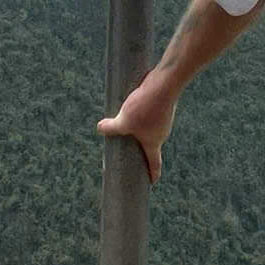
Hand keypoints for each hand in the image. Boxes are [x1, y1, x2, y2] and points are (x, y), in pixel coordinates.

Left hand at [98, 70, 178, 185]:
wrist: (165, 83)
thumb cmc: (146, 107)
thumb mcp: (124, 120)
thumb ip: (111, 127)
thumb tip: (99, 128)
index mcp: (153, 143)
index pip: (154, 163)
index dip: (152, 174)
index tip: (151, 181)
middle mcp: (161, 133)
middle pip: (151, 145)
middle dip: (141, 149)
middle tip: (130, 151)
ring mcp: (163, 119)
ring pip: (150, 129)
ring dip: (140, 129)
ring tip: (126, 124)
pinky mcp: (162, 106)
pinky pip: (151, 115)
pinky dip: (143, 115)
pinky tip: (134, 106)